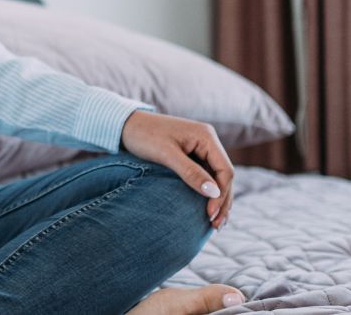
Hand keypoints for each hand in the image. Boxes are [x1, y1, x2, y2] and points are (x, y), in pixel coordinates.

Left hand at [119, 110, 233, 229]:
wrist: (125, 124)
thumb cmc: (144, 135)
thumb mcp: (166, 154)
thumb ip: (190, 173)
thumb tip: (214, 193)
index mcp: (206, 136)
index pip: (225, 170)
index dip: (221, 195)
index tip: (210, 214)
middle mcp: (208, 140)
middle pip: (224, 176)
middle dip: (222, 201)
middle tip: (216, 226)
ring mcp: (201, 147)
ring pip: (217, 177)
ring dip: (218, 199)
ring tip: (215, 224)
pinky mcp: (192, 154)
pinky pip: (205, 175)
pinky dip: (207, 192)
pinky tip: (205, 208)